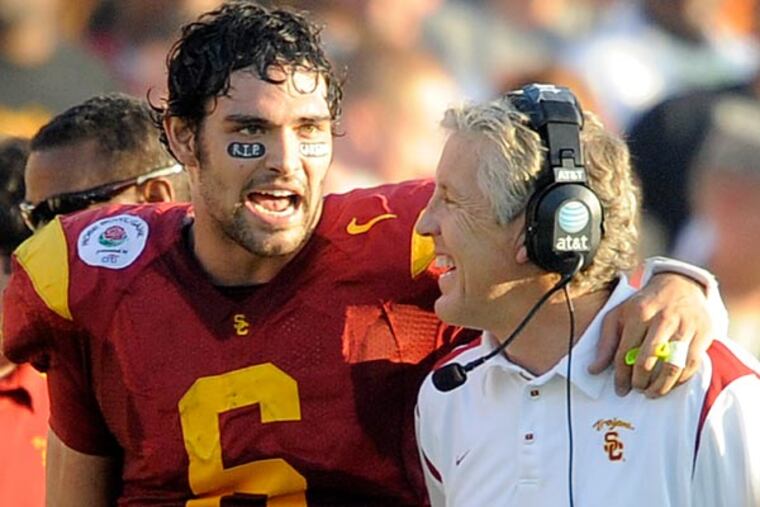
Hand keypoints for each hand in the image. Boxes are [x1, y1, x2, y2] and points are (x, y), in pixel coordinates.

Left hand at [589, 273, 711, 396]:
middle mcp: (663, 319)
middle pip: (648, 360)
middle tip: (637, 389)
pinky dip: (681, 380)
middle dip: (640, 381)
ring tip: (652, 393)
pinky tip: (671, 384)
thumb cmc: (645, 304)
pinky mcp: (704, 333)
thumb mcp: (619, 315)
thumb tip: (593, 369)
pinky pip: (692, 364)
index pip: (625, 352)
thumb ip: (606, 342)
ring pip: (672, 365)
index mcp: (639, 314)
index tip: (620, 389)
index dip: (620, 375)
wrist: (680, 284)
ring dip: (661, 386)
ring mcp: (685, 326)